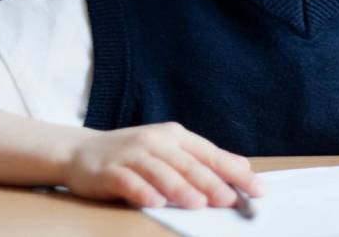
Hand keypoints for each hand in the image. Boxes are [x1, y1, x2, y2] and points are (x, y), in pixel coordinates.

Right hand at [64, 121, 261, 208]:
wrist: (81, 150)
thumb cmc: (133, 154)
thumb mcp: (168, 150)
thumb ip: (200, 160)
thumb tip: (242, 168)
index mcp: (173, 135)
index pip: (209, 153)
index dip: (233, 171)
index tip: (257, 188)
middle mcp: (154, 141)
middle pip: (187, 163)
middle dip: (210, 182)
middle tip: (229, 200)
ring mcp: (131, 154)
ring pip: (159, 171)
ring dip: (179, 188)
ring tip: (197, 204)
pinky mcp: (110, 170)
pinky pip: (129, 182)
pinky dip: (143, 191)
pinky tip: (155, 202)